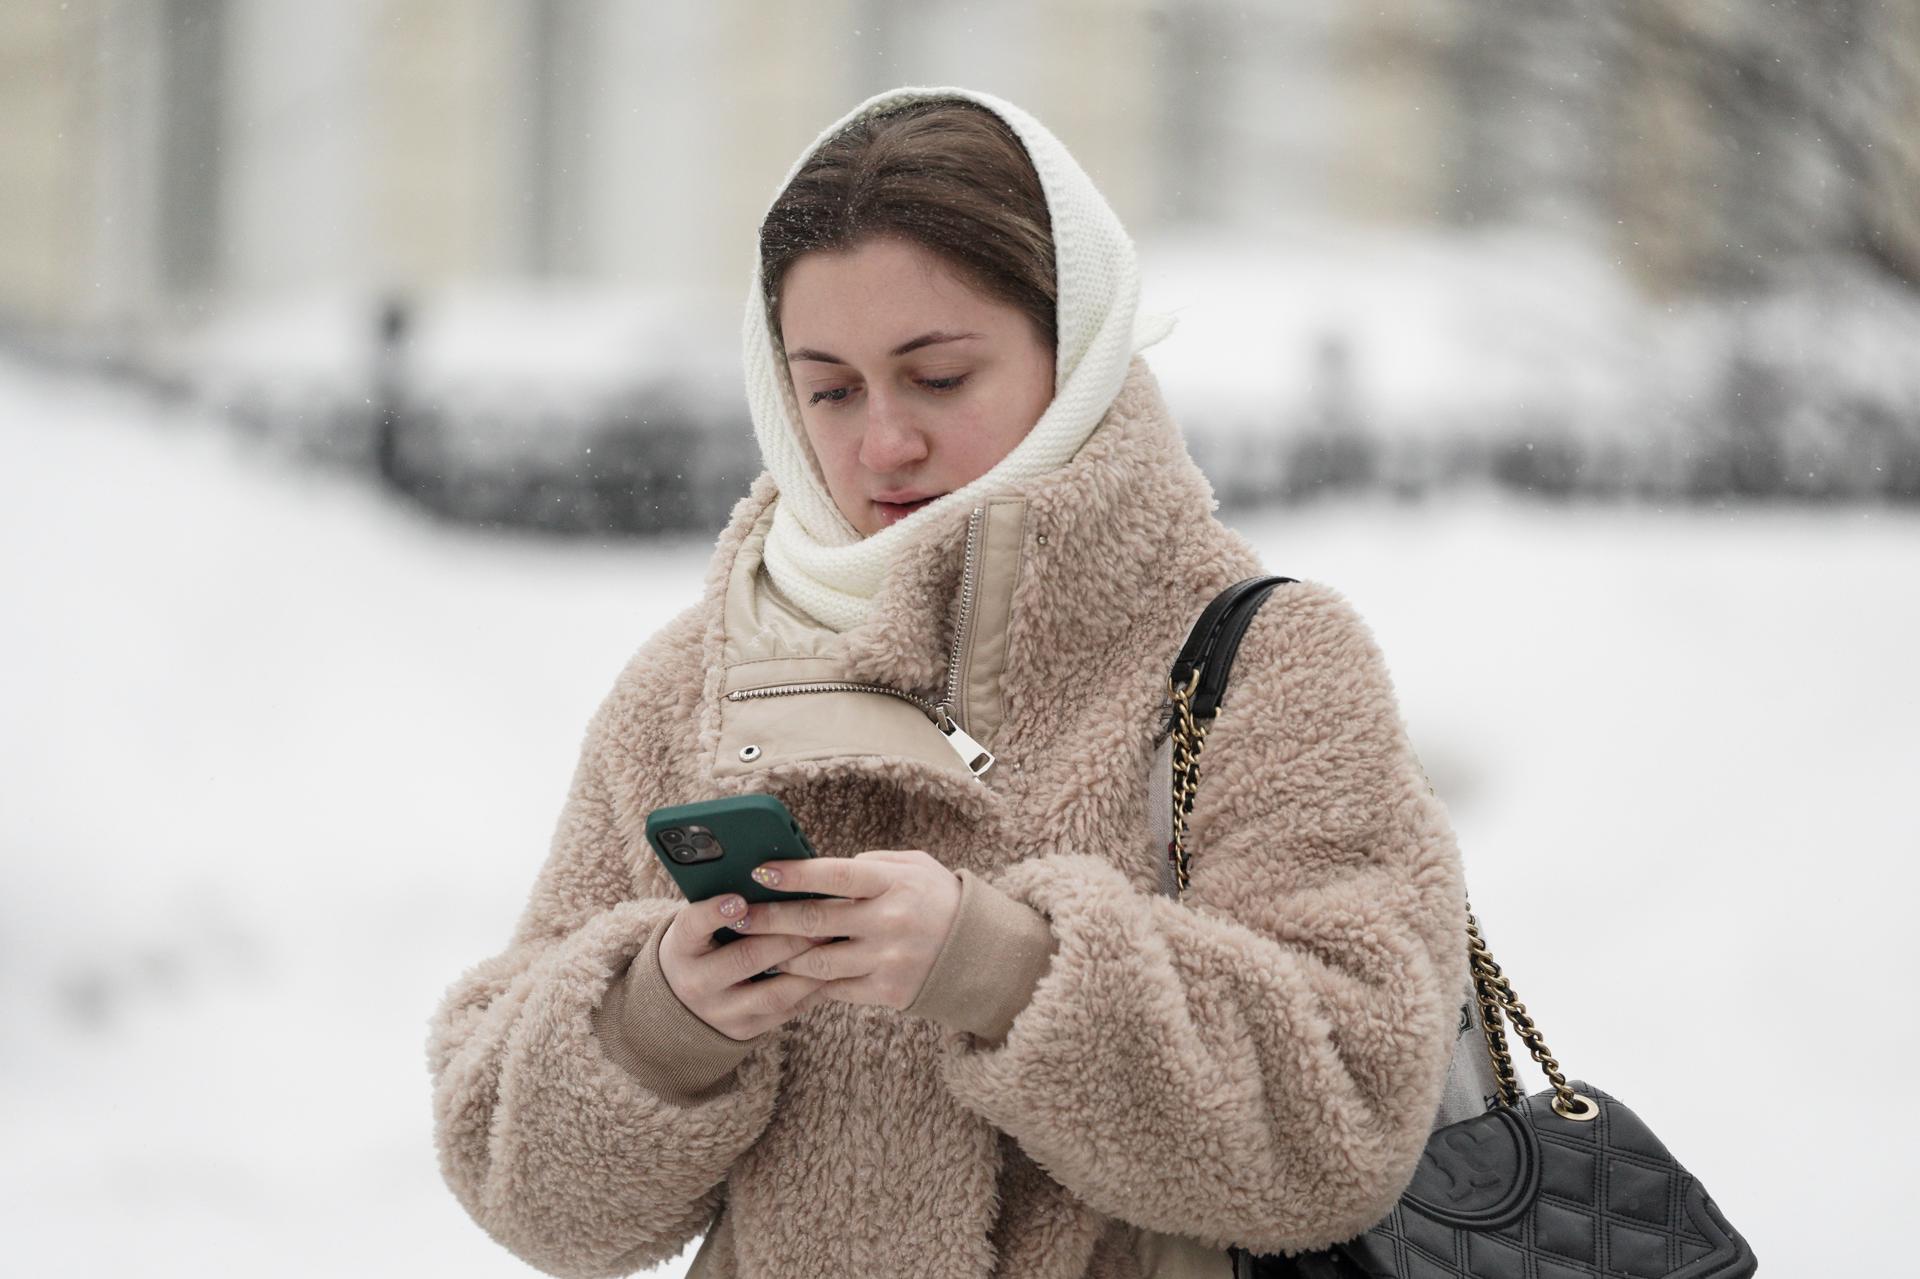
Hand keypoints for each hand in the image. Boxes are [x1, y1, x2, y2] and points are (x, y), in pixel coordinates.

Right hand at [657, 891, 832, 1042]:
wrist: (682, 1001)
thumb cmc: (703, 946)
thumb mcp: (699, 927)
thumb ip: (727, 906)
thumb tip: (776, 876)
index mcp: (680, 948)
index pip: (692, 926)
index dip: (714, 913)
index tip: (739, 900)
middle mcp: (695, 982)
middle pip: (743, 958)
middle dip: (786, 938)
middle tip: (819, 919)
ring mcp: (720, 1012)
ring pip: (771, 993)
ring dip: (807, 968)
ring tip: (831, 944)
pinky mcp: (744, 1030)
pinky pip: (784, 1012)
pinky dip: (811, 991)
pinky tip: (832, 970)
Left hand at [739, 849, 962, 1014]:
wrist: (979, 952)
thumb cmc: (938, 898)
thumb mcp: (914, 866)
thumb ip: (870, 863)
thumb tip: (819, 869)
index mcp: (895, 883)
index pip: (836, 874)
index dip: (795, 874)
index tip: (760, 872)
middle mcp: (890, 921)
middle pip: (816, 920)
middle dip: (769, 918)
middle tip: (737, 916)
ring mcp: (888, 960)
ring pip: (817, 961)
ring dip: (781, 955)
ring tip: (754, 949)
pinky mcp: (887, 992)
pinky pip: (835, 989)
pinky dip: (807, 982)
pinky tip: (785, 974)